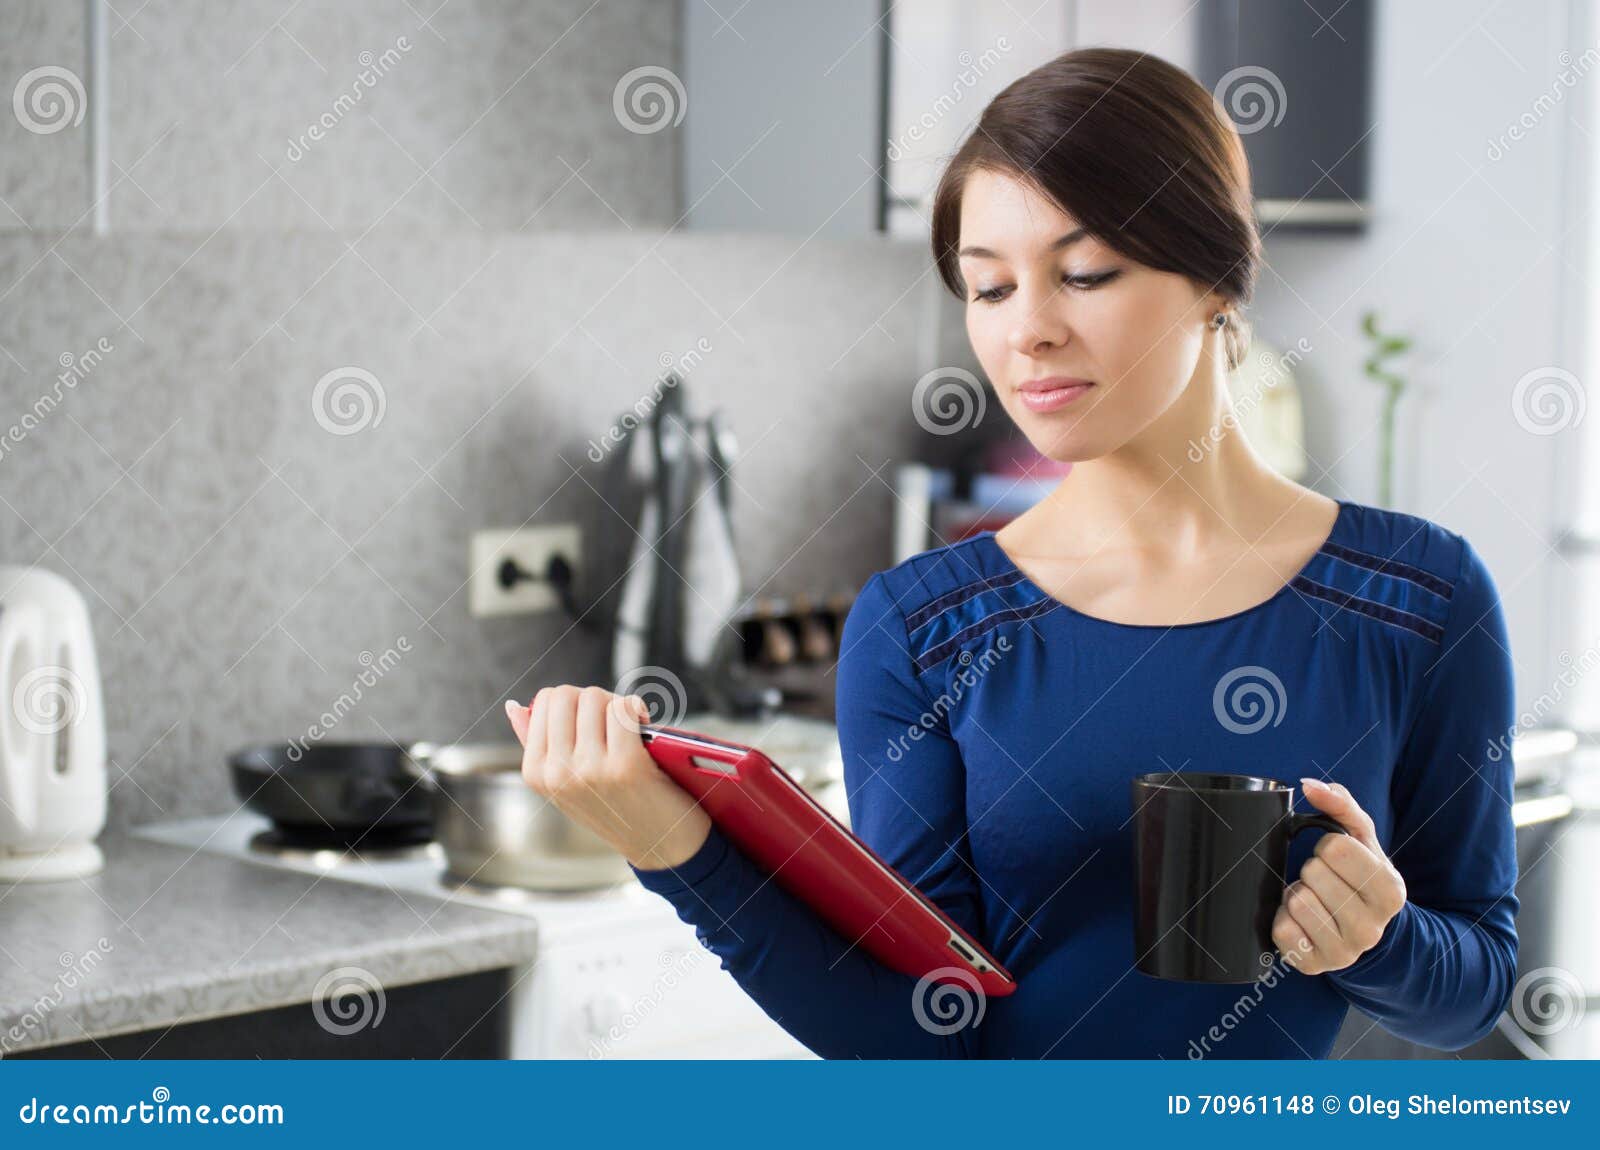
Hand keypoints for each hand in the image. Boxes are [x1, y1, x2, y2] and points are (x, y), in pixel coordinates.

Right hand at [503, 686, 711, 870]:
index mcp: (536, 772)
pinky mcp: (625, 766)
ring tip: (629, 727)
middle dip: (594, 699)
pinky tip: (644, 724)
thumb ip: (537, 743)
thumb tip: (513, 705)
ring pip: (595, 697)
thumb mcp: (565, 782)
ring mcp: (590, 769)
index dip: (573, 701)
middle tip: (612, 720)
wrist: (658, 844)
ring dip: (616, 704)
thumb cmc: (614, 806)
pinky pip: (623, 709)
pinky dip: (636, 709)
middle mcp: (557, 772)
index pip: (544, 700)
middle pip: (568, 694)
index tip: (592, 720)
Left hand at [1271, 777, 1407, 974]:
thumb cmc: (1358, 878)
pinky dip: (1282, 919)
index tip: (1337, 859)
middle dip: (1311, 870)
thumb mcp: (1360, 840)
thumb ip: (1340, 805)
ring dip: (1296, 894)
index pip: (1336, 848)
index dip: (1328, 847)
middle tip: (1324, 882)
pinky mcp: (1314, 966)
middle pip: (1313, 872)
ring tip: (1314, 900)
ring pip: (1297, 901)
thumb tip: (1310, 785)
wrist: (1358, 930)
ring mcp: (1345, 953)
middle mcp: (1373, 928)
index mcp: (1391, 892)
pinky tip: (1302, 922)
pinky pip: (1281, 930)